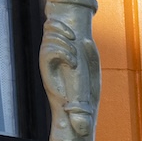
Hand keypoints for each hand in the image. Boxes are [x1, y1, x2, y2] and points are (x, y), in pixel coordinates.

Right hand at [39, 15, 99, 138]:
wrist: (79, 117)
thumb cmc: (87, 97)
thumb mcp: (94, 73)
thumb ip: (92, 56)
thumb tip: (86, 40)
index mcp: (65, 54)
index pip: (56, 31)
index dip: (60, 23)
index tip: (75, 30)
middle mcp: (54, 57)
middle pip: (50, 29)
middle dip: (62, 27)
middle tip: (74, 38)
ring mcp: (49, 64)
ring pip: (49, 39)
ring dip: (65, 43)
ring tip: (76, 56)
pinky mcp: (47, 73)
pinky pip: (48, 52)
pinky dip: (62, 53)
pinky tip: (73, 63)